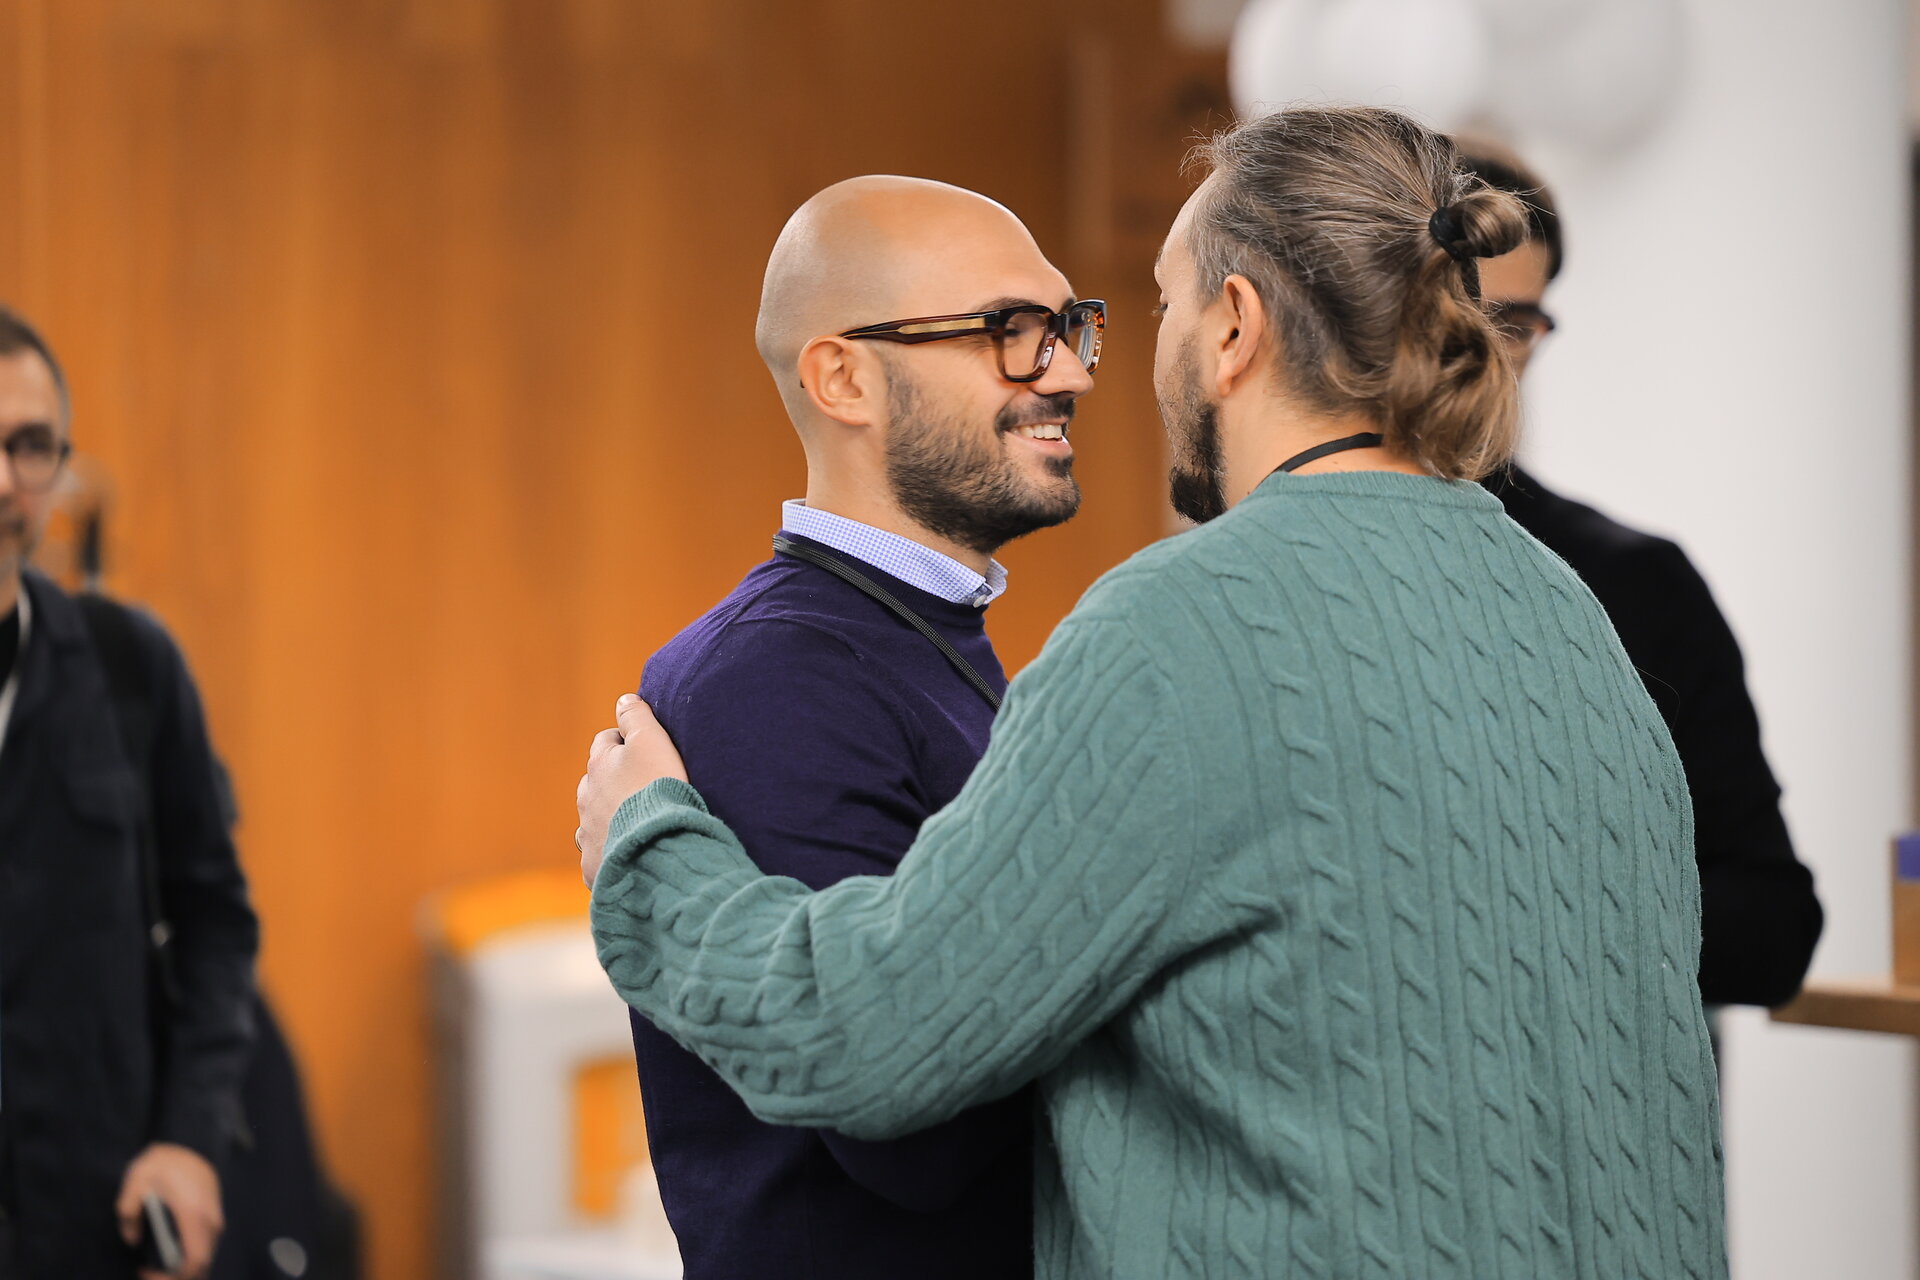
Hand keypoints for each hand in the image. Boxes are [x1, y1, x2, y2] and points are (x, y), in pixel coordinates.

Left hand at [116, 1142, 220, 1279]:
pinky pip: (206, 1243)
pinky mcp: (214, 1212)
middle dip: (177, 1276)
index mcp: (192, 1214)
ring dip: (183, 1266)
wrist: (190, 1138)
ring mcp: (215, 1216)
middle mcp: (210, 1219)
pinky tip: (169, 1251)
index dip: (173, 1277)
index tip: (148, 1274)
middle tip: (149, 1274)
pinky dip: (189, 1255)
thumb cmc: (163, 1161)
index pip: (194, 1260)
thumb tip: (133, 1240)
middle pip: (202, 1262)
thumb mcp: (135, 1183)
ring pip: (206, 1254)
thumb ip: (129, 1215)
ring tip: (156, 1265)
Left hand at [577, 694, 687, 887]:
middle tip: (644, 786)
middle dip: (614, 780)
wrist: (656, 846)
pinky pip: (601, 854)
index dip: (625, 741)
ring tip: (638, 822)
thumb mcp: (651, 740)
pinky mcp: (595, 866)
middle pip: (596, 781)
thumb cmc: (657, 788)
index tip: (645, 747)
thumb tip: (623, 699)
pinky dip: (613, 850)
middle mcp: (586, 799)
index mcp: (599, 765)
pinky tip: (633, 853)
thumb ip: (636, 716)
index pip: (606, 742)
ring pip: (595, 819)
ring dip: (611, 817)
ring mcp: (588, 835)